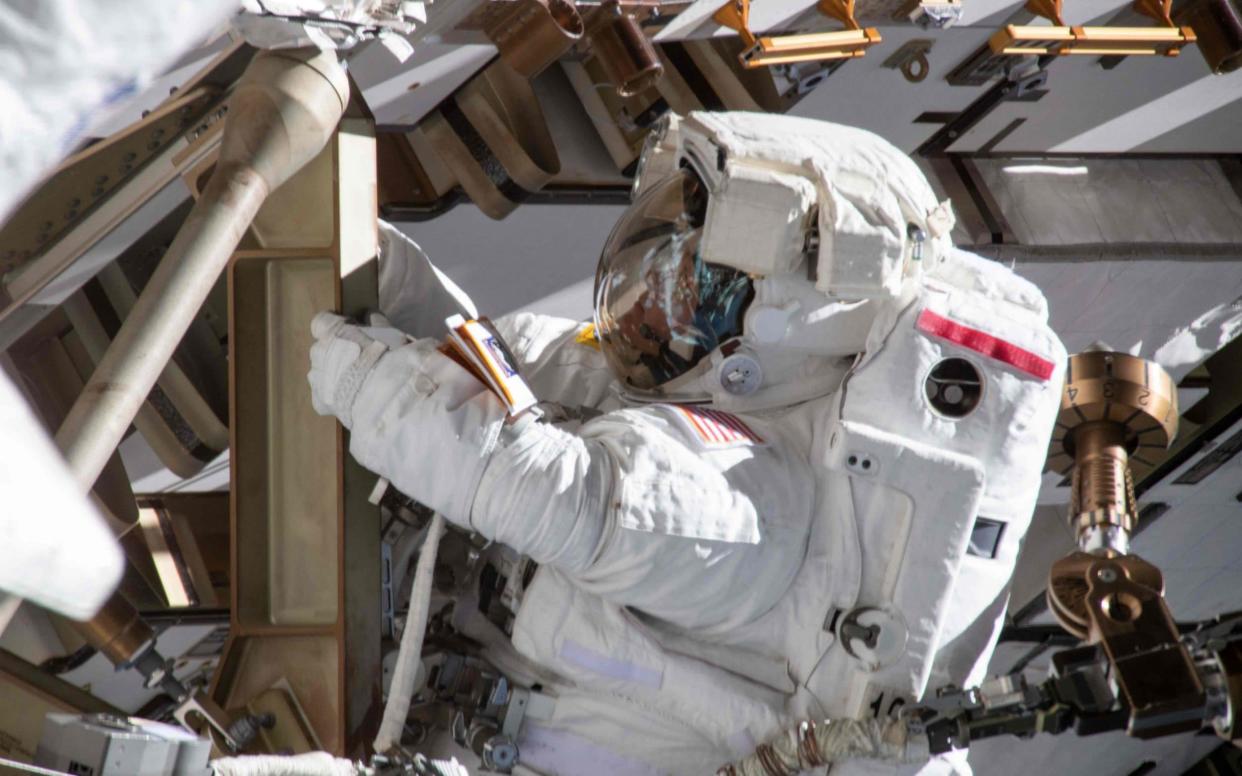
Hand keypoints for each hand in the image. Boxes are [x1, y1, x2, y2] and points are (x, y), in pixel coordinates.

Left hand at [307, 311, 403, 427]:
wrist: (385, 394)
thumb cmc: (388, 357)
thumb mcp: (389, 333)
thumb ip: (376, 321)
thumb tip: (369, 313)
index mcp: (331, 331)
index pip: (322, 321)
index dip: (335, 326)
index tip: (348, 332)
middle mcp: (318, 352)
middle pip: (322, 348)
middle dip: (336, 352)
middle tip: (358, 361)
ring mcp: (316, 378)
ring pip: (321, 372)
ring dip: (333, 375)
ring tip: (355, 385)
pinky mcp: (319, 401)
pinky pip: (323, 396)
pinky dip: (334, 397)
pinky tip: (350, 402)